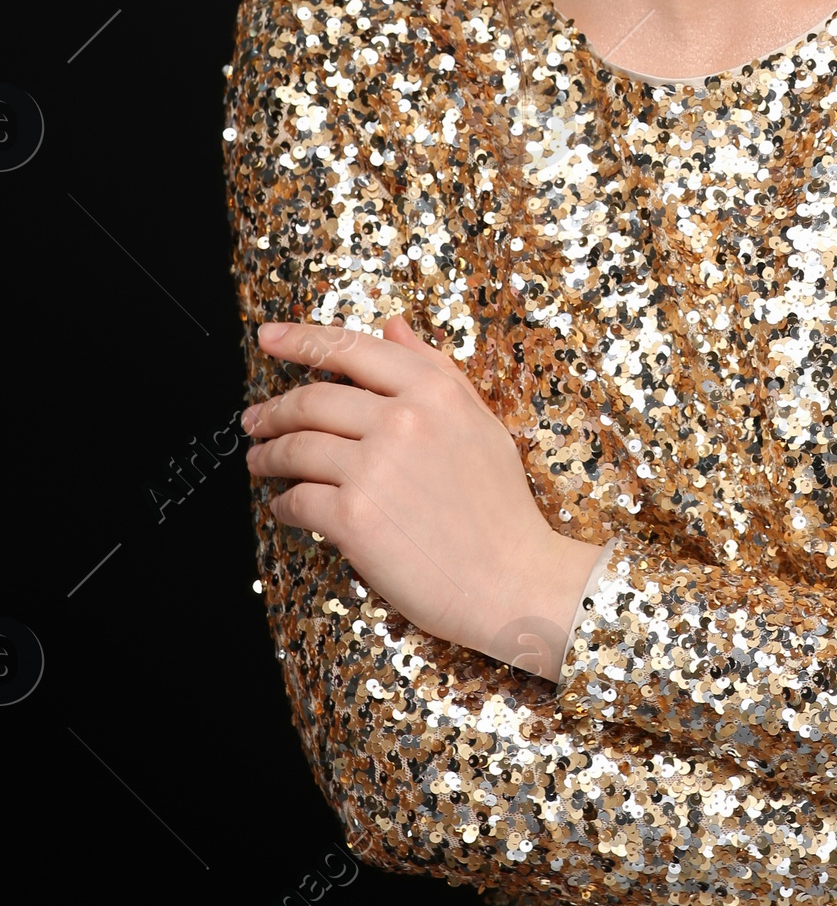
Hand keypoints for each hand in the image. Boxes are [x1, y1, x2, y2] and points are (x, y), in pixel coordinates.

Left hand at [243, 315, 603, 674]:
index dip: (299, 339)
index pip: (350, 348)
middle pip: (312, 398)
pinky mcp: (353, 517)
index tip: (268, 336)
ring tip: (260, 461)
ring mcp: (374, 468)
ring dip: (268, 454)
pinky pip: (297, 499)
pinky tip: (284, 506)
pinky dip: (282, 502)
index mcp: (433, 390)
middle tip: (255, 420)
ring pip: (296, 446)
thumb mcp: (478, 421)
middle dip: (273, 409)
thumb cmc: (500, 507)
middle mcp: (401, 420)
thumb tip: (393, 328)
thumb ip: (434, 369)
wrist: (513, 578)